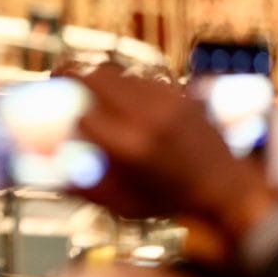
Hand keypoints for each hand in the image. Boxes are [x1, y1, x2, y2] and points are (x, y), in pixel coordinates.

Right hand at [68, 63, 277, 243]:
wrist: (228, 191)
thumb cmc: (170, 202)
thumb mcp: (122, 204)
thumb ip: (83, 188)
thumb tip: (49, 173)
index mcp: (130, 147)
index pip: (82, 116)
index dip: (65, 114)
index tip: (57, 115)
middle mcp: (147, 117)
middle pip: (96, 77)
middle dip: (71, 74)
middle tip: (58, 78)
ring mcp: (167, 101)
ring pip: (119, 72)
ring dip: (97, 75)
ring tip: (87, 83)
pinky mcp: (180, 95)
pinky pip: (141, 77)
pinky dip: (125, 82)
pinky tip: (121, 93)